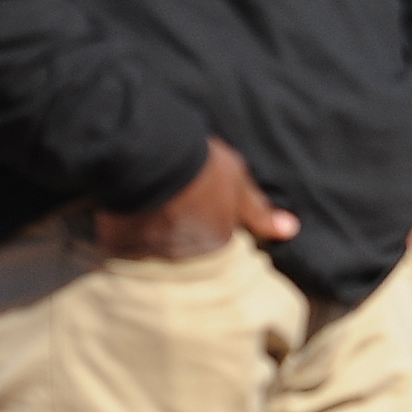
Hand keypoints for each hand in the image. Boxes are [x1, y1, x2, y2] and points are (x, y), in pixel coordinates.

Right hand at [93, 135, 296, 259]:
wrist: (150, 153)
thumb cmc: (202, 165)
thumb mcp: (239, 183)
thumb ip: (260, 212)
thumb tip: (290, 231)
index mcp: (217, 245)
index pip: (217, 247)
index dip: (210, 224)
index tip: (200, 205)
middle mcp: (185, 258)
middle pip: (186, 252)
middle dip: (181, 234)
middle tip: (174, 203)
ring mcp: (151, 254)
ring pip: (155, 251)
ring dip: (154, 235)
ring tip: (149, 205)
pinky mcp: (120, 248)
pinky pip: (125, 247)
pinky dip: (126, 235)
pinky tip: (128, 212)